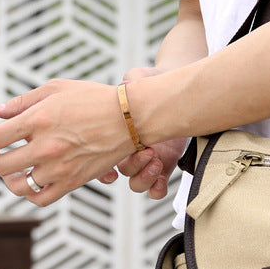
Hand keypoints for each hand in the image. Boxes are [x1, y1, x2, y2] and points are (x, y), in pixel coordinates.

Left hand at [0, 79, 135, 205]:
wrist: (131, 116)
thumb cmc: (96, 98)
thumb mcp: (57, 88)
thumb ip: (23, 101)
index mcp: (38, 120)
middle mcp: (45, 146)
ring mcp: (59, 166)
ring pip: (17, 185)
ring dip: (7, 179)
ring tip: (11, 171)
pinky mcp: (73, 180)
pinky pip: (41, 198)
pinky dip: (30, 193)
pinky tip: (32, 182)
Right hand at [96, 66, 185, 199]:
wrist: (172, 83)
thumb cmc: (148, 82)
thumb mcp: (134, 80)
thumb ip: (126, 84)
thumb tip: (127, 84)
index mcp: (111, 134)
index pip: (97, 158)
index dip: (101, 168)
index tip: (111, 169)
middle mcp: (126, 150)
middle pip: (120, 171)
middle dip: (132, 165)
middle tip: (147, 151)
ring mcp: (145, 159)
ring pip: (136, 183)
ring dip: (144, 176)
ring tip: (156, 159)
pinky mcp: (165, 164)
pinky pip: (156, 189)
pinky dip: (156, 188)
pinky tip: (161, 179)